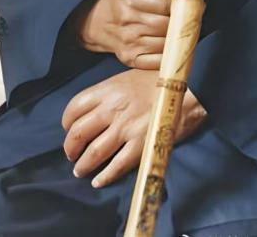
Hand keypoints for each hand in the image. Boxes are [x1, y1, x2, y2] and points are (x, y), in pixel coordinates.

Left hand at [62, 69, 207, 187]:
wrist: (190, 87)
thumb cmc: (160, 79)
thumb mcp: (129, 76)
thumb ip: (110, 92)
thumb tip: (95, 108)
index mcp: (108, 89)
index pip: (74, 107)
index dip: (66, 123)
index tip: (68, 130)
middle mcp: (113, 109)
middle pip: (78, 133)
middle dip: (70, 148)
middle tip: (71, 155)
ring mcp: (126, 128)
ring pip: (93, 153)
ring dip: (83, 165)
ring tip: (81, 170)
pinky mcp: (141, 144)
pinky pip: (117, 166)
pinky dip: (104, 176)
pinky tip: (99, 180)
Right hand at [74, 0, 188, 68]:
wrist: (99, 21)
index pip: (166, 4)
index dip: (181, 4)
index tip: (188, 3)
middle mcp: (127, 21)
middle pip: (166, 25)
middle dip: (182, 22)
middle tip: (188, 18)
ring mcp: (128, 43)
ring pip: (165, 44)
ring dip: (178, 39)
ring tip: (180, 30)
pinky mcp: (130, 59)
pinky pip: (159, 62)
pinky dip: (170, 55)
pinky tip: (171, 45)